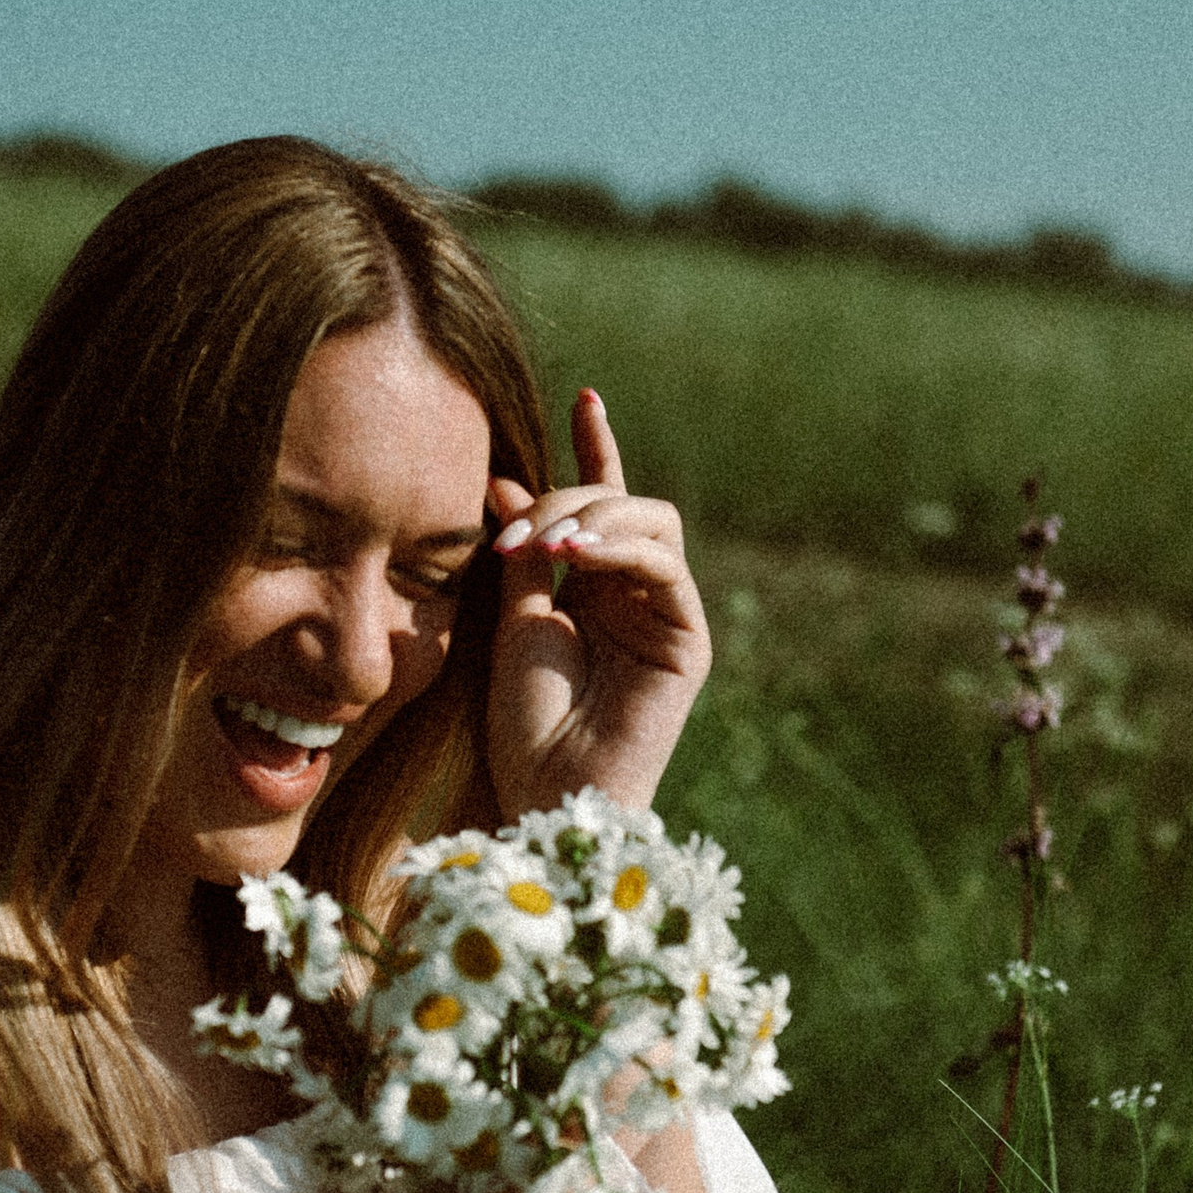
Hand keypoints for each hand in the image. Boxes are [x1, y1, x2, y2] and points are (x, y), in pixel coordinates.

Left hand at [487, 389, 711, 819]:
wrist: (541, 795)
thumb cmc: (518, 722)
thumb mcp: (508, 620)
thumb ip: (520, 553)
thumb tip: (505, 481)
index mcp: (593, 589)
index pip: (602, 503)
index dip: (598, 449)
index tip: (586, 397)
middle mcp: (635, 596)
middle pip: (624, 505)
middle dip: (570, 501)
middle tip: (517, 537)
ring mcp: (666, 615)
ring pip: (651, 523)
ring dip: (595, 520)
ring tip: (546, 550)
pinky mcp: (688, 640)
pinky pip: (665, 565)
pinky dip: (620, 549)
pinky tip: (575, 558)